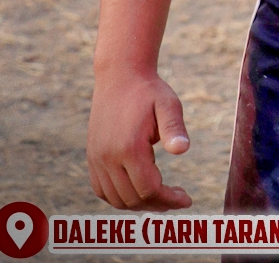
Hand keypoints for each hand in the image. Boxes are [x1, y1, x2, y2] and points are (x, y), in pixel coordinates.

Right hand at [87, 72, 191, 211]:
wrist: (120, 75)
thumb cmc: (148, 91)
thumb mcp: (168, 104)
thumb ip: (174, 128)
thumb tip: (183, 150)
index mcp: (129, 147)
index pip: (149, 189)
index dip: (169, 199)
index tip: (186, 199)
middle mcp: (108, 157)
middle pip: (133, 198)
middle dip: (158, 204)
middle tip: (177, 197)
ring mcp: (97, 158)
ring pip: (116, 199)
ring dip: (139, 203)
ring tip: (160, 195)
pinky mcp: (92, 156)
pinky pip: (101, 190)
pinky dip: (119, 197)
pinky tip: (137, 189)